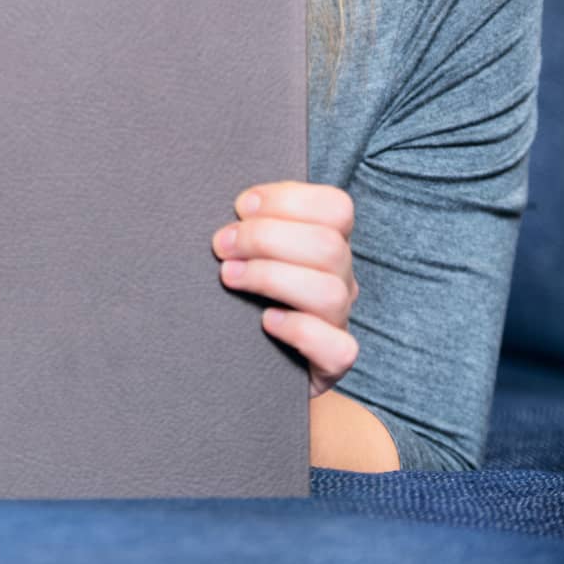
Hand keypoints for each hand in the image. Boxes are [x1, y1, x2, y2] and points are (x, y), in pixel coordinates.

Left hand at [211, 182, 359, 398]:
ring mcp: (340, 321)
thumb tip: (237, 206)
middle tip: (222, 245)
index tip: (241, 206)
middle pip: (328, 246)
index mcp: (329, 242)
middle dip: (265, 238)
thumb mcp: (253, 251)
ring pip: (330, 292)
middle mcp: (341, 279)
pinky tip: (265, 322)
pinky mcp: (333, 363)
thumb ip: (253, 224)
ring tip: (229, 277)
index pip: (336, 207)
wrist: (253, 364)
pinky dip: (298, 330)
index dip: (289, 199)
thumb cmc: (245, 295)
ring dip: (271, 277)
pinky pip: (337, 348)